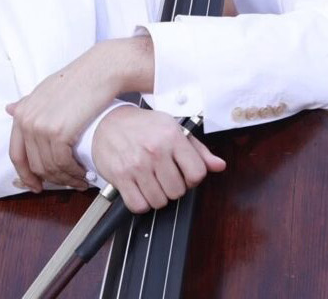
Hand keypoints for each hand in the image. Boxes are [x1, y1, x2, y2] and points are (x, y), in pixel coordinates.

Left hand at [7, 42, 127, 191]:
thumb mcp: (46, 90)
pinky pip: (63, 163)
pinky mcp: (59, 133)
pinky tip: (83, 173)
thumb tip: (9, 109)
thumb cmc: (80, 79)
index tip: (36, 184)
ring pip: (49, 167)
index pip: (16, 154)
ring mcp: (41, 128)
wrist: (101, 70)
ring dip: (65, 179)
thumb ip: (28, 104)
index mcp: (22, 113)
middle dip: (50, 179)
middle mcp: (27, 121)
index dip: (26, 174)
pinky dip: (73, 173)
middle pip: (34, 164)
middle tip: (66, 184)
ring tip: (79, 180)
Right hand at [92, 105, 226, 212]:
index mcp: (173, 137)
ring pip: (159, 201)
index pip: (197, 173)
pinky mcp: (120, 177)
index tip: (185, 174)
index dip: (193, 178)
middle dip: (175, 188)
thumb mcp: (174, 129)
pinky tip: (141, 190)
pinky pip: (138, 206)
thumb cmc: (144, 126)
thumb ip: (198, 150)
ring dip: (158, 197)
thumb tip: (219, 166)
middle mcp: (156, 151)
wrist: (109, 122)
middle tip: (166, 177)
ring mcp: (137, 165)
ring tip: (153, 183)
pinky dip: (142, 203)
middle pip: (178, 191)